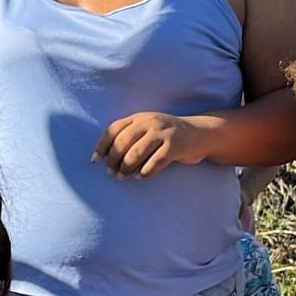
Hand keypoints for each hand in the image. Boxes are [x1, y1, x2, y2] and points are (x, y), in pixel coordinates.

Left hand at [94, 111, 210, 176]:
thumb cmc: (166, 136)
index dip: (101, 145)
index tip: (95, 160)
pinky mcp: (175, 145)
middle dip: (113, 161)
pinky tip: (141, 176)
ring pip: (136, 153)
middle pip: (122, 143)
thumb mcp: (147, 129)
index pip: (113, 129)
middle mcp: (150, 122)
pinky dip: (145, 172)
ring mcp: (163, 133)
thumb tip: (104, 158)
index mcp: (139, 118)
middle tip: (111, 173)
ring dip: (126, 168)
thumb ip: (128, 137)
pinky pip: (155, 162)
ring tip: (123, 177)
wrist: (200, 133)